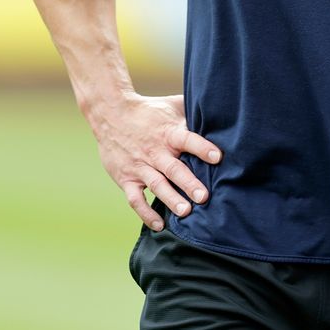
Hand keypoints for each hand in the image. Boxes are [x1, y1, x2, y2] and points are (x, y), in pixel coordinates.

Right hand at [91, 91, 221, 229]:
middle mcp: (154, 151)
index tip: (218, 157)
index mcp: (168, 132)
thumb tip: (219, 109)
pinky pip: (135, 198)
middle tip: (203, 197)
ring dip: (170, 199)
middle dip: (189, 183)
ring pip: (156, 185)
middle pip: (173, 168)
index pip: (187, 139)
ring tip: (185, 212)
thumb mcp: (171, 105)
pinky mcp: (126, 178)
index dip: (202, 148)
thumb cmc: (149, 111)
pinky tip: (159, 225)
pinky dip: (145, 213)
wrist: (110, 114)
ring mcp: (139, 166)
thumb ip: (193, 110)